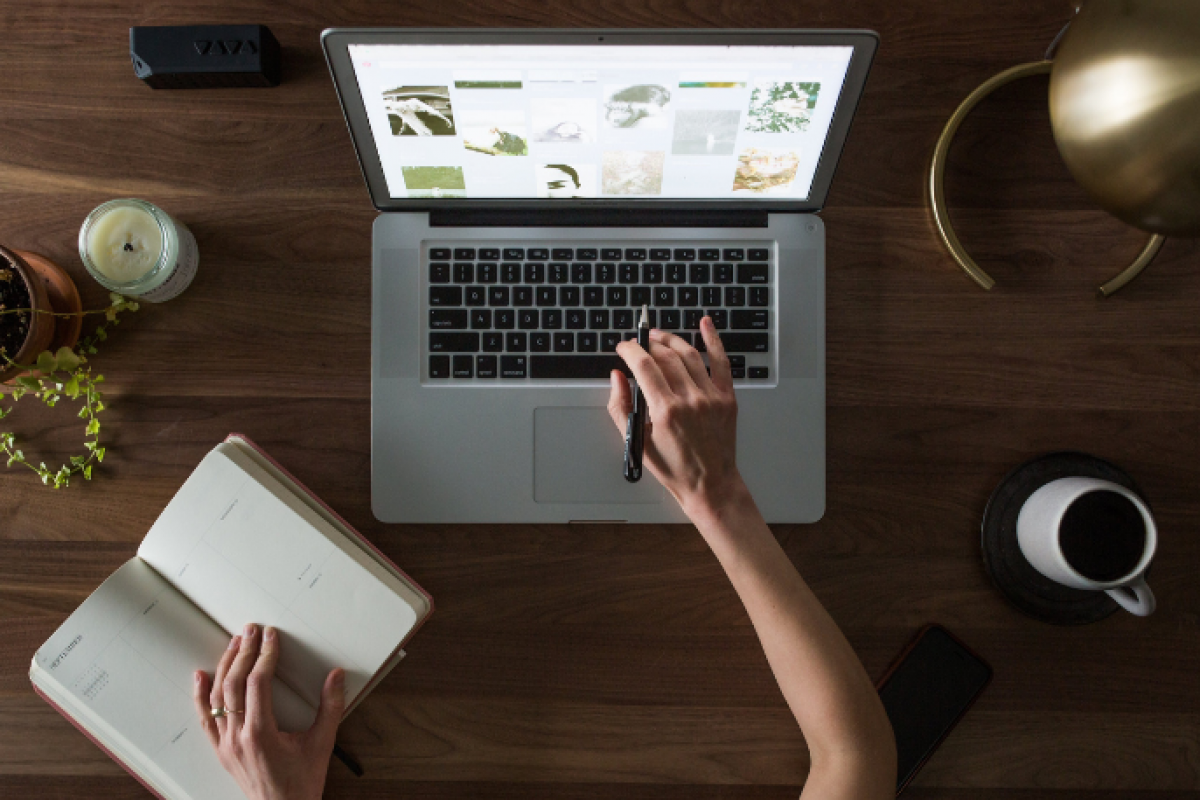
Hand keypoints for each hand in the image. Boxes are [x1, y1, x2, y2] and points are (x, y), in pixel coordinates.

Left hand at [194, 624, 344, 799]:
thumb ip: (330, 707)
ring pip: (217, 697)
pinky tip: (201, 675)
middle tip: (252, 630)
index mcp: (261, 734)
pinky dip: (200, 695)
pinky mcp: (221, 750)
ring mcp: (225, 745)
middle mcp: (238, 738)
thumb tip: (336, 675)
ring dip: (225, 666)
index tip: (271, 637)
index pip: (258, 683)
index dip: (265, 655)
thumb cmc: (302, 781)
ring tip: (234, 643)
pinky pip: (205, 719)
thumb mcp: (322, 743)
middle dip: (243, 653)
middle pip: (234, 685)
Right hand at [609, 317, 745, 517]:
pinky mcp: (727, 398)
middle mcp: (690, 400)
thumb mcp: (636, 441)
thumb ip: (620, 406)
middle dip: (647, 344)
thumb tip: (617, 377)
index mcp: (665, 411)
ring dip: (670, 340)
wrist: (710, 484)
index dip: (630, 350)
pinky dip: (713, 340)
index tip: (623, 347)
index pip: (644, 366)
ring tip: (658, 336)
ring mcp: (711, 397)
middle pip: (665, 356)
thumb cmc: (674, 468)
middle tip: (638, 343)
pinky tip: (706, 324)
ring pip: (689, 354)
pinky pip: (721, 362)